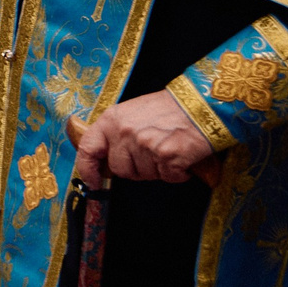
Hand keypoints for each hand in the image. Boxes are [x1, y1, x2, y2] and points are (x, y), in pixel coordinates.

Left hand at [69, 91, 215, 189]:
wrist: (200, 105)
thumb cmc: (167, 109)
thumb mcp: (131, 112)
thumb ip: (116, 133)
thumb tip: (106, 159)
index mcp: (111, 120)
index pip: (87, 149)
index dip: (87, 169)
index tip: (93, 181)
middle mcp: (124, 133)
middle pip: (120, 169)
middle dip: (136, 169)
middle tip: (153, 155)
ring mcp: (145, 146)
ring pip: (145, 175)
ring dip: (158, 169)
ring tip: (168, 149)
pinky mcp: (167, 157)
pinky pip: (168, 177)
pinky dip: (178, 173)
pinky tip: (182, 157)